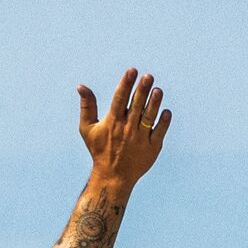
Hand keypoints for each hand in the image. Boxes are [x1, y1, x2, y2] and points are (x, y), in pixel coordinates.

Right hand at [78, 70, 171, 192]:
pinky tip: (166, 111)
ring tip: (158, 90)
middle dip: (142, 90)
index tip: (132, 71)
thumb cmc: (99, 149)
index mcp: (112, 121)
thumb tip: (81, 86)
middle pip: (136, 106)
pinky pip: (159, 133)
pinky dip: (163, 122)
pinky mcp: (152, 148)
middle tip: (148, 77)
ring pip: (148, 118)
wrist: (113, 176)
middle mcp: (127, 129)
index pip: (120, 99)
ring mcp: (140, 139)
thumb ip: (87, 106)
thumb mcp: (87, 128)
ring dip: (154, 104)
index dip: (126, 84)